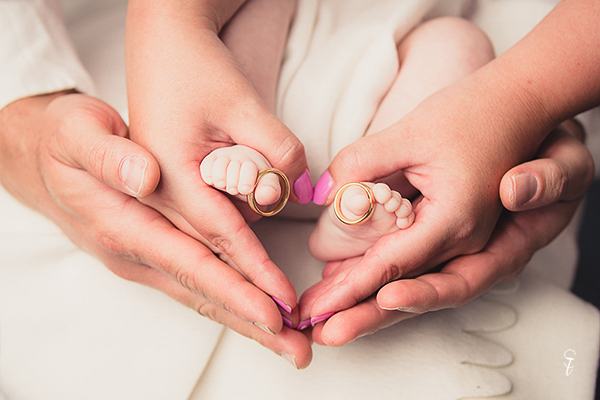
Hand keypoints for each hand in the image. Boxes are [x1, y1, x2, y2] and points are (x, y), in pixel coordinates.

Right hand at [0, 92, 311, 367]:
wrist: (40, 159)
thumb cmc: (62, 141)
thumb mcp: (76, 133)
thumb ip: (107, 155)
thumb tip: (144, 176)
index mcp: (122, 223)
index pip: (189, 261)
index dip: (234, 286)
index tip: (274, 308)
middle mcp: (135, 251)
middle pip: (202, 291)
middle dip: (252, 322)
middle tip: (297, 348)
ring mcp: (143, 258)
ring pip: (201, 294)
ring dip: (246, 320)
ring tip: (288, 341)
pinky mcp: (151, 255)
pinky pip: (195, 283)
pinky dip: (228, 300)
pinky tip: (254, 313)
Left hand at [301, 119, 592, 345]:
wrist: (519, 107)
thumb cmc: (473, 113)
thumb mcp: (413, 131)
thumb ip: (366, 161)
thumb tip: (326, 192)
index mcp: (455, 219)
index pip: (396, 265)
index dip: (356, 288)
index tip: (323, 308)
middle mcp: (465, 241)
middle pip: (408, 290)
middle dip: (363, 314)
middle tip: (323, 332)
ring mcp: (465, 243)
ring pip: (415, 286)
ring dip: (373, 306)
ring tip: (330, 322)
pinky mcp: (454, 235)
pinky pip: (420, 268)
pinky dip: (387, 281)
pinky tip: (351, 283)